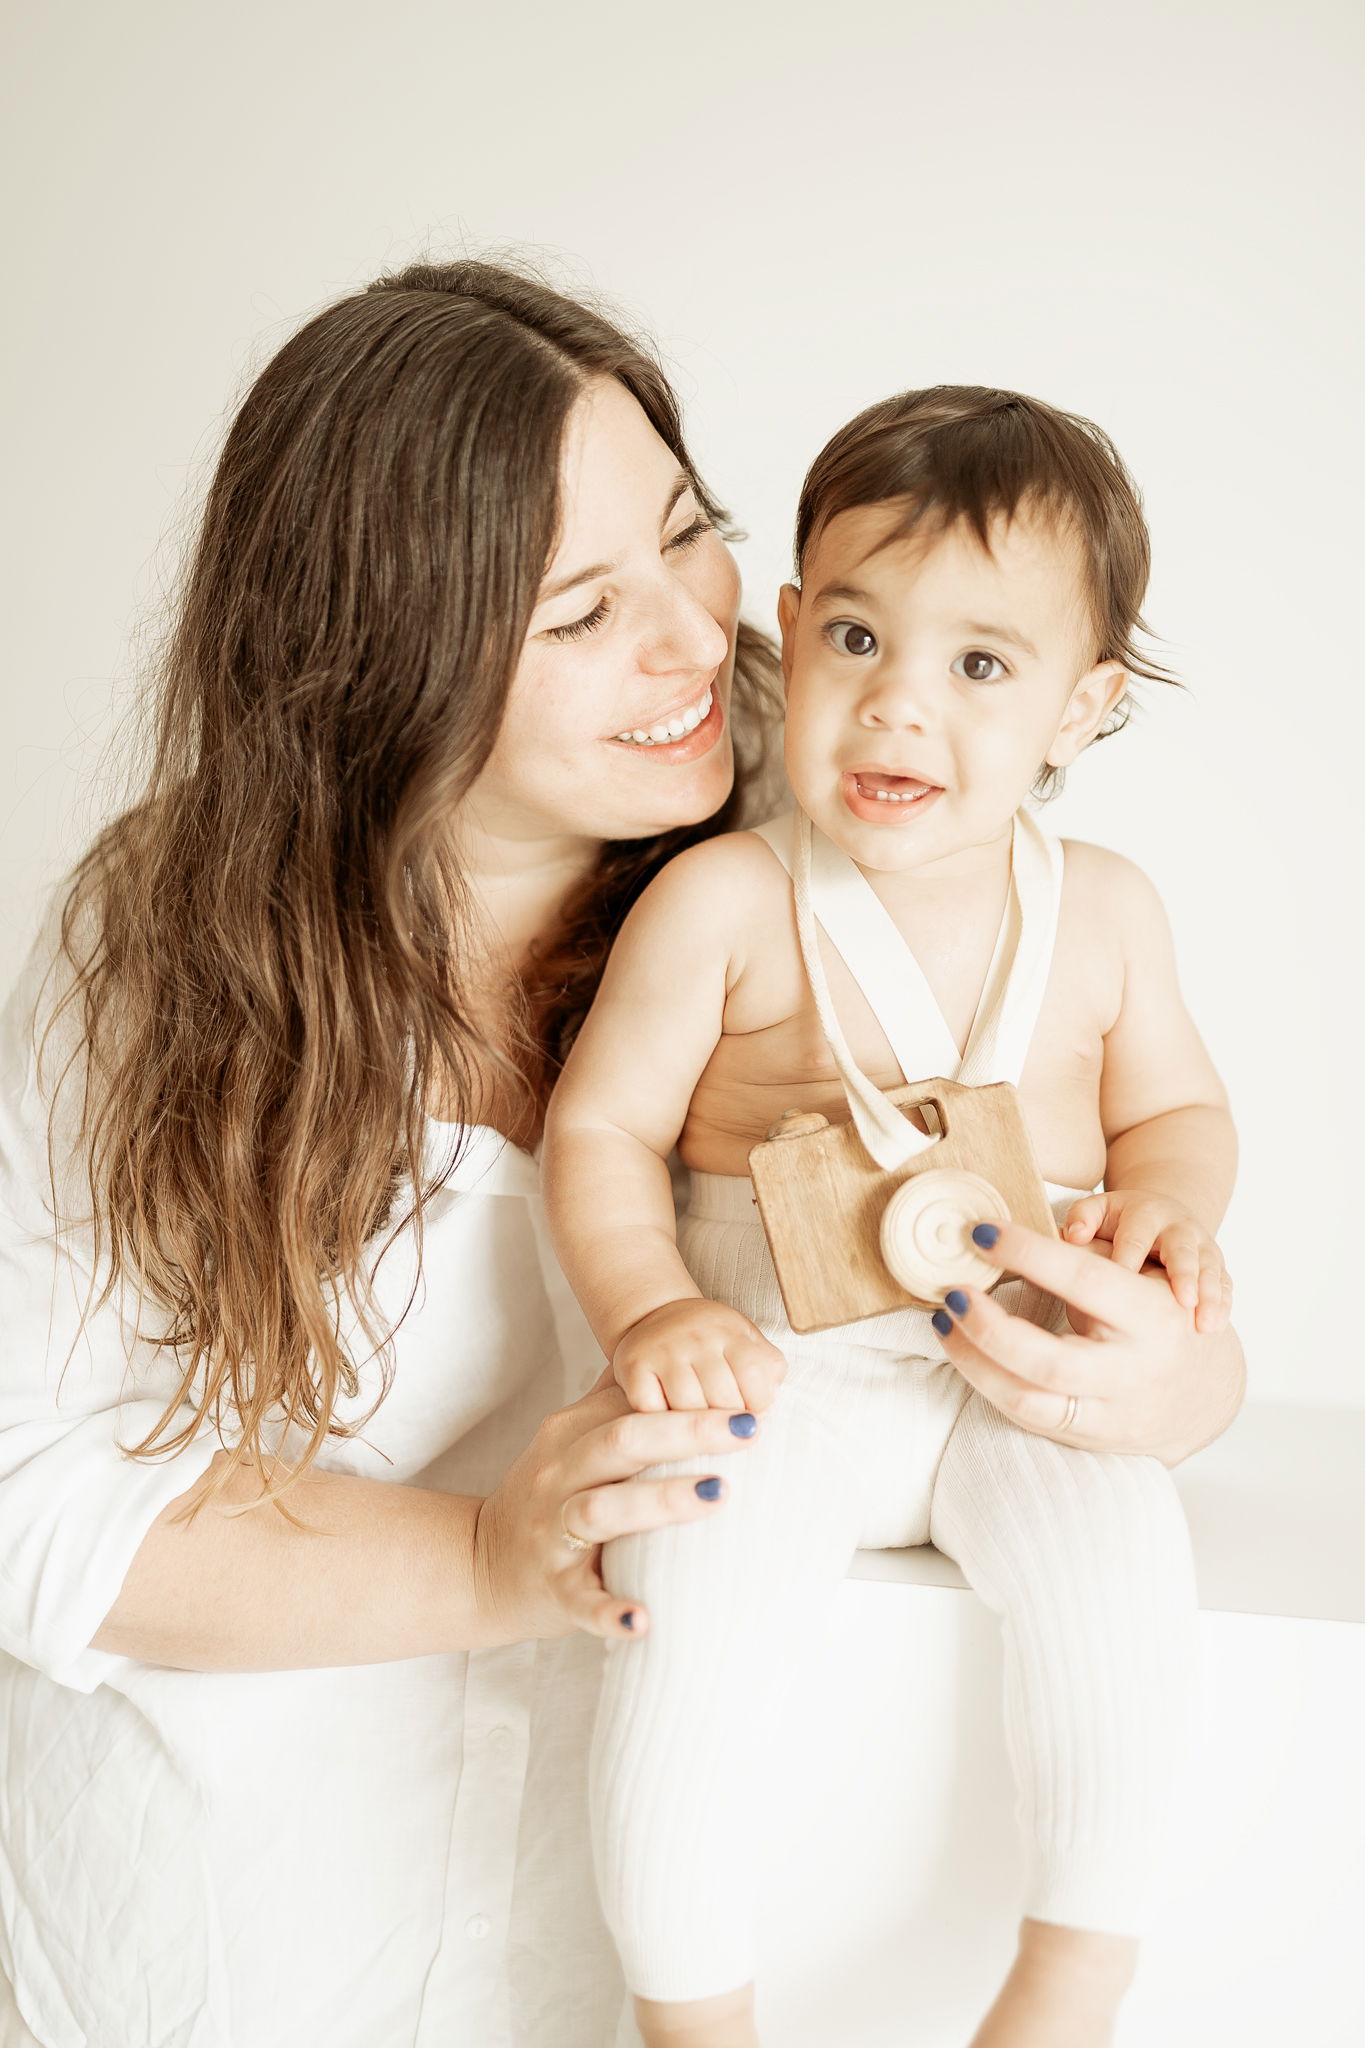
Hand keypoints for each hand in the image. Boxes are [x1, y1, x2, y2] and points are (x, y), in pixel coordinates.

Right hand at [473, 1370, 761, 1641]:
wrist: (478, 1566)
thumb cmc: (548, 1496)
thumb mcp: (571, 1441)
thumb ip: (613, 1400)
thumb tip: (666, 1346)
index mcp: (569, 1436)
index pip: (631, 1405)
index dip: (688, 1397)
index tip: (748, 1398)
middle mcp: (558, 1477)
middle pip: (620, 1441)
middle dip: (686, 1431)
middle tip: (749, 1428)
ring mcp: (552, 1532)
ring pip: (602, 1510)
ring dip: (660, 1501)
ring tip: (717, 1495)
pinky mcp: (552, 1587)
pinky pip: (581, 1599)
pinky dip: (610, 1611)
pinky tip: (644, 1621)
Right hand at [612, 1297, 786, 1413]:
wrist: (655, 1315)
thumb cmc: (711, 1342)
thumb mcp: (747, 1343)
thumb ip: (768, 1372)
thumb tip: (764, 1411)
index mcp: (729, 1330)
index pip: (755, 1376)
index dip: (759, 1405)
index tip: (752, 1412)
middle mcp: (695, 1336)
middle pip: (722, 1399)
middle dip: (728, 1421)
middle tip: (724, 1423)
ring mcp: (662, 1350)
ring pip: (688, 1410)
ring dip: (696, 1426)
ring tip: (698, 1422)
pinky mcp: (632, 1366)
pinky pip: (651, 1412)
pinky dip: (661, 1422)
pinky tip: (668, 1416)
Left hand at [933, 1220, 1244, 1463]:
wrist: (1205, 1393)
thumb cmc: (1162, 1317)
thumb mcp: (1144, 1278)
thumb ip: (1088, 1258)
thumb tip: (1009, 1236)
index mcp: (1152, 1317)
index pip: (1084, 1280)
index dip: (1028, 1253)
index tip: (982, 1232)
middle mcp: (1133, 1373)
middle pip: (1049, 1362)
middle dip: (989, 1328)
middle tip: (952, 1293)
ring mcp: (1111, 1416)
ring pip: (1028, 1402)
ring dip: (973, 1363)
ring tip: (944, 1323)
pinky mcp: (1088, 1440)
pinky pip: (1027, 1418)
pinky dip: (988, 1384)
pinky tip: (966, 1353)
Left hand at [1063, 1189, 1231, 1331]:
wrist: (1162, 1212)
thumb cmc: (1120, 1220)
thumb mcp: (1098, 1210)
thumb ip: (1082, 1218)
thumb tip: (1071, 1236)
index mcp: (1145, 1213)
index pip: (1136, 1236)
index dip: (1130, 1258)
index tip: (1122, 1282)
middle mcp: (1178, 1227)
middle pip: (1182, 1250)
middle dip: (1184, 1275)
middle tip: (1184, 1301)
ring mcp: (1201, 1246)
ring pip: (1209, 1269)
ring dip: (1209, 1296)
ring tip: (1205, 1324)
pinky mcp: (1216, 1265)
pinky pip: (1224, 1284)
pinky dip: (1222, 1304)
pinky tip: (1216, 1326)